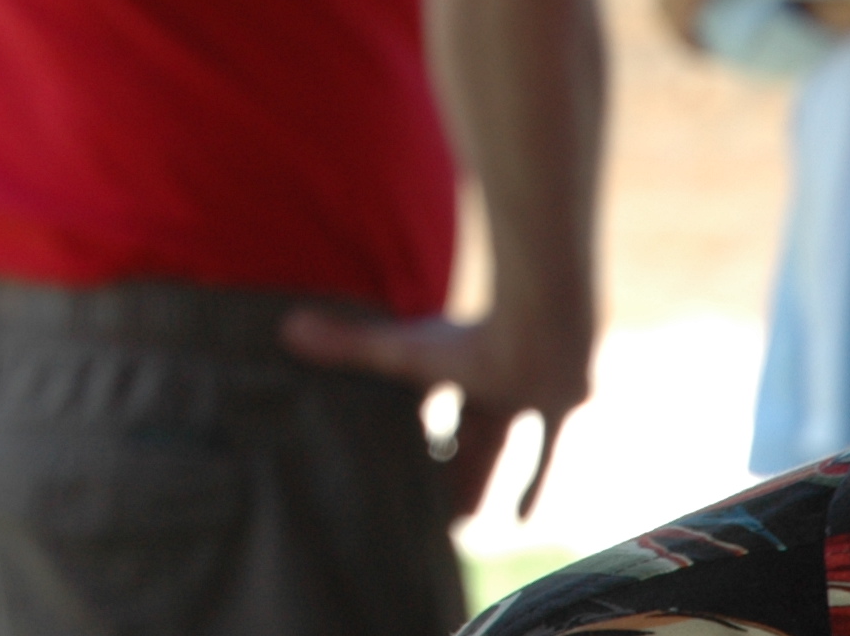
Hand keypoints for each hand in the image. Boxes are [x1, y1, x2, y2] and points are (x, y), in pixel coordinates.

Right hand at [279, 302, 592, 523]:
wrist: (545, 332)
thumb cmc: (471, 340)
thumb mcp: (403, 355)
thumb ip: (349, 347)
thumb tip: (287, 328)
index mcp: (451, 363)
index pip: (429, 399)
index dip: (415, 427)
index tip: (400, 453)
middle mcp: (489, 379)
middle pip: (464, 431)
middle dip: (448, 464)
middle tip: (428, 502)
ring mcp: (526, 394)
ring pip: (498, 447)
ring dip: (484, 479)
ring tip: (464, 520)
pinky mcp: (561, 410)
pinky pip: (547, 456)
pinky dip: (534, 487)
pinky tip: (522, 522)